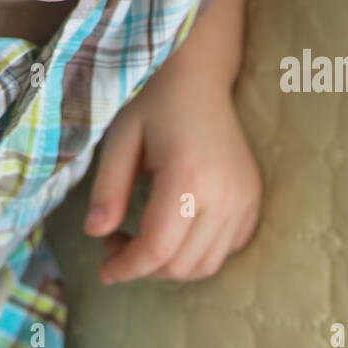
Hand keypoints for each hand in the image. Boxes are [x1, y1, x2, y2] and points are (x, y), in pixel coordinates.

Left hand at [83, 68, 261, 284]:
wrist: (198, 78)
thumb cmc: (154, 102)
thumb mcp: (120, 139)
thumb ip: (108, 188)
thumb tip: (94, 233)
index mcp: (188, 177)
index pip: (158, 249)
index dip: (127, 267)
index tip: (103, 269)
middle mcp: (225, 194)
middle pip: (182, 265)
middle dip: (144, 268)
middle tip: (115, 244)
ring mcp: (246, 198)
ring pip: (208, 264)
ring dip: (171, 266)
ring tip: (142, 239)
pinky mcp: (254, 198)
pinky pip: (228, 248)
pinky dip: (199, 253)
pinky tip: (174, 231)